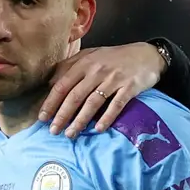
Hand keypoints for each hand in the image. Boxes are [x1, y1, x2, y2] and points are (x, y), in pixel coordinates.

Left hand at [39, 42, 167, 137]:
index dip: (51, 102)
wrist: (147, 55)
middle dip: (62, 115)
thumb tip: (50, 82)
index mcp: (85, 63)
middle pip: (75, 96)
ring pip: (93, 102)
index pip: (63, 84)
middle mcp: (97, 70)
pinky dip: (107, 118)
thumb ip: (70, 66)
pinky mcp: (129, 87)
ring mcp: (114, 79)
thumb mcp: (91, 56)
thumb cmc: (115, 58)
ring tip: (70, 134)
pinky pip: (116, 105)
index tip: (42, 117)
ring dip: (80, 120)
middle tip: (53, 131)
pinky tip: (98, 130)